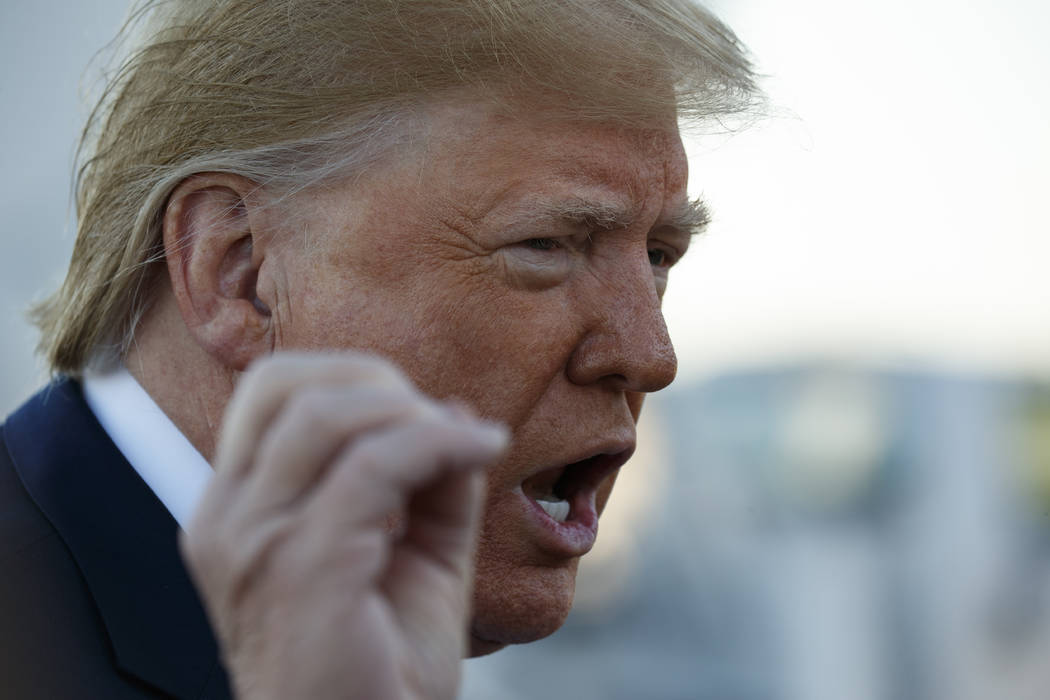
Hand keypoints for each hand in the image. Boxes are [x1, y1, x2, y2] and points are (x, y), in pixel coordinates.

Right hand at [180, 353, 507, 699]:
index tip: (418, 415)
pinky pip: (375, 467)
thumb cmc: (383, 662)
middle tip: (438, 422)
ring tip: (467, 442)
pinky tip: (485, 448)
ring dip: (411, 412)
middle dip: (375, 381)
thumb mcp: (415, 553)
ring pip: (326, 416)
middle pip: (284, 384)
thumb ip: (428, 479)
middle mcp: (226, 519)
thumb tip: (455, 409)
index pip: (271, 392)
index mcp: (235, 510)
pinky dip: (439, 443)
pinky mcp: (299, 566)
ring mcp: (253, 542)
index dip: (351, 379)